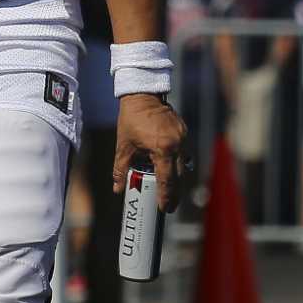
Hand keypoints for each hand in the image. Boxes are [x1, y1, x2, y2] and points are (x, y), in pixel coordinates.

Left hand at [113, 93, 188, 208]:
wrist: (143, 95)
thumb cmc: (132, 119)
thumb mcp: (123, 146)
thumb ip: (121, 169)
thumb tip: (118, 189)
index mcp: (162, 149)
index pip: (167, 179)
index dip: (166, 196)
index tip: (165, 208)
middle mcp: (177, 145)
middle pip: (179, 176)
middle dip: (175, 192)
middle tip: (170, 205)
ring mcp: (183, 137)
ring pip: (183, 164)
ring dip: (177, 177)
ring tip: (169, 189)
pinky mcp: (184, 132)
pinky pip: (184, 152)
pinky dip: (177, 162)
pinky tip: (169, 167)